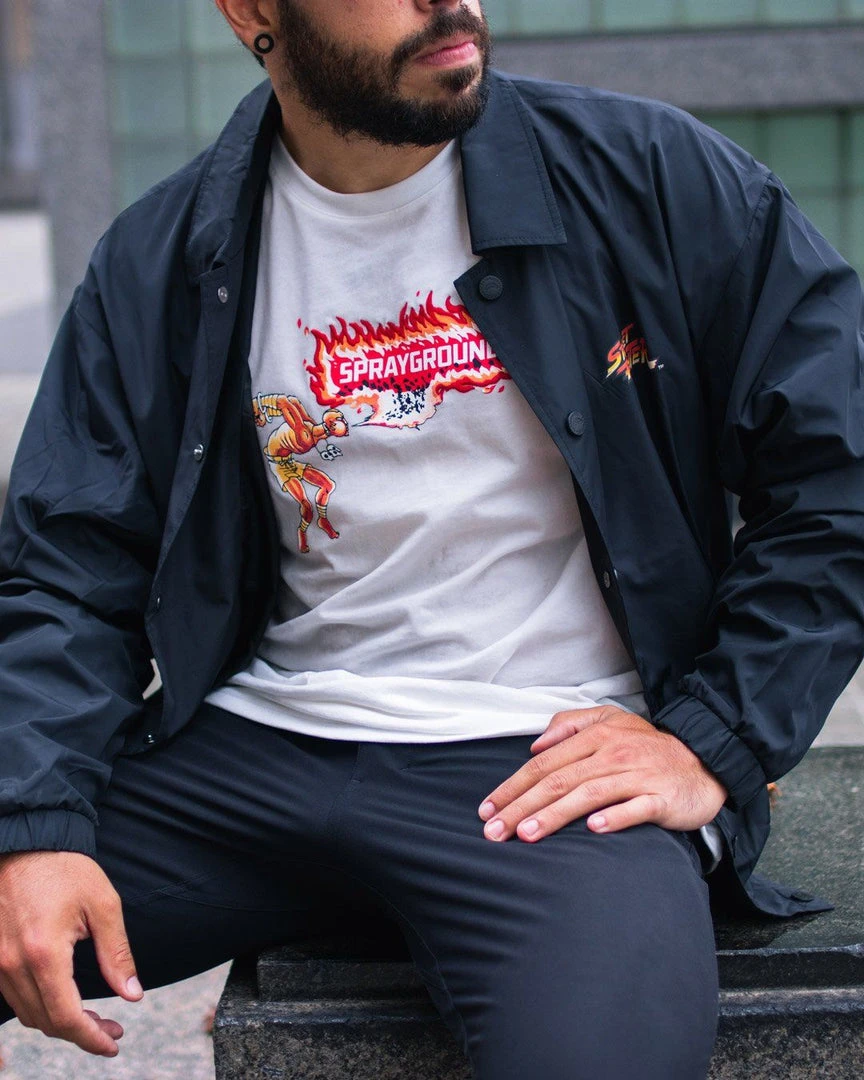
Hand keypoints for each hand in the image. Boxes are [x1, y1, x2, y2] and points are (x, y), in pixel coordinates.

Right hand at [0, 850, 142, 1055]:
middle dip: (81, 1033)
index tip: (114, 1044)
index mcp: (43, 954)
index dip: (91, 1038)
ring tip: (94, 1019)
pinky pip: (14, 997)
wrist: (23, 844)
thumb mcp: (102, 905)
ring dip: (60, 1023)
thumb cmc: (65, 869)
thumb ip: (117, 953)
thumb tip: (133, 994)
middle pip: (45, 1023)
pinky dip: (40, 1007)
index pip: (65, 1017)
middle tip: (113, 1029)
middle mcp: (12, 965)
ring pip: (28, 1014)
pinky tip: (64, 1000)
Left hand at [477, 706, 726, 842]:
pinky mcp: (661, 798)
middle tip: (495, 830)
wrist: (704, 762)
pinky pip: (635, 808)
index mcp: (596, 737)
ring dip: (555, 815)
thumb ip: (571, 725)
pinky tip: (593, 829)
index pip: (544, 763)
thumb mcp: (610, 720)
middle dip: (522, 806)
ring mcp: (637, 776)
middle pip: (558, 780)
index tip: (488, 808)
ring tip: (527, 834)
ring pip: (588, 794)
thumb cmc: (649, 747)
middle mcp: (613, 753)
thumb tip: (536, 744)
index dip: (513, 786)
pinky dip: (614, 817)